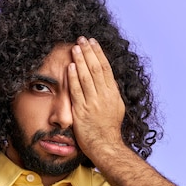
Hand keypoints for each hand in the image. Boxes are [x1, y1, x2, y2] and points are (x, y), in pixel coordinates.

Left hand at [67, 36, 125, 160]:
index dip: (99, 53)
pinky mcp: (83, 111)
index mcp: (113, 94)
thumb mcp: (115, 109)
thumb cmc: (108, 130)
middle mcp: (105, 96)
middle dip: (89, 52)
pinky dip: (74, 78)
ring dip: (81, 60)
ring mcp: (94, 103)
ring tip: (75, 47)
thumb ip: (109, 94)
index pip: (106, 68)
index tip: (92, 42)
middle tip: (82, 39)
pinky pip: (78, 91)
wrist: (105, 146)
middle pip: (97, 68)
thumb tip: (105, 82)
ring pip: (88, 77)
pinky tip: (70, 67)